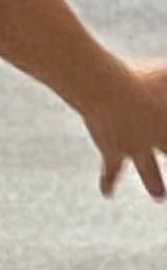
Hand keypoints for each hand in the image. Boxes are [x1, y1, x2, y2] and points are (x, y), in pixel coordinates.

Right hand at [83, 63, 166, 198]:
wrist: (108, 92)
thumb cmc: (141, 77)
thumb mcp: (166, 74)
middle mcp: (157, 139)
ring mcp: (135, 148)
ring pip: (149, 170)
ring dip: (154, 182)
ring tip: (160, 196)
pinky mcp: (113, 152)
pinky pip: (112, 171)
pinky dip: (109, 181)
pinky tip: (107, 192)